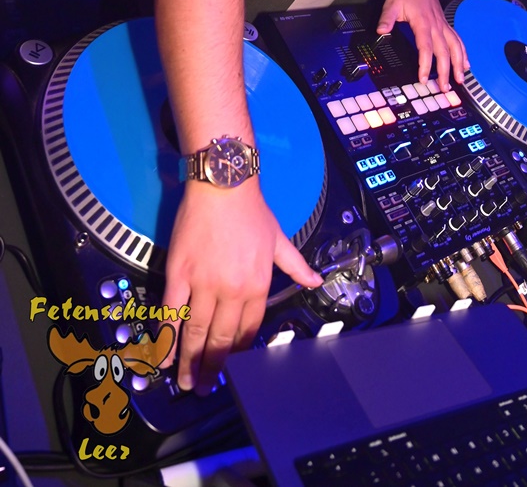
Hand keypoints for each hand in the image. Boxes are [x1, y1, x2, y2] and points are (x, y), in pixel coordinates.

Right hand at [162, 178, 321, 393]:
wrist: (224, 185)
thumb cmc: (251, 210)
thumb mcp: (279, 238)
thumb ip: (295, 264)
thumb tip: (315, 280)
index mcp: (258, 285)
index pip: (249, 330)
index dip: (239, 354)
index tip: (232, 371)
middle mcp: (232, 291)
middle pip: (221, 338)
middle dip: (213, 367)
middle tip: (205, 388)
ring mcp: (204, 284)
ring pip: (196, 332)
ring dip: (190, 361)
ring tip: (187, 382)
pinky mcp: (179, 274)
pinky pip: (172, 313)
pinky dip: (167, 338)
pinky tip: (165, 356)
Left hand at [376, 0, 468, 87]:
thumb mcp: (392, 4)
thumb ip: (386, 19)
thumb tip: (381, 31)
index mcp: (423, 23)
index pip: (426, 47)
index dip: (425, 64)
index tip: (424, 78)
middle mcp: (436, 26)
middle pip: (444, 52)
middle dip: (445, 71)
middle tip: (445, 87)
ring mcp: (443, 26)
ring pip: (455, 47)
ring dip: (458, 64)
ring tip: (460, 79)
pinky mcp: (445, 25)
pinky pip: (457, 40)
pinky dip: (463, 53)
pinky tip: (466, 64)